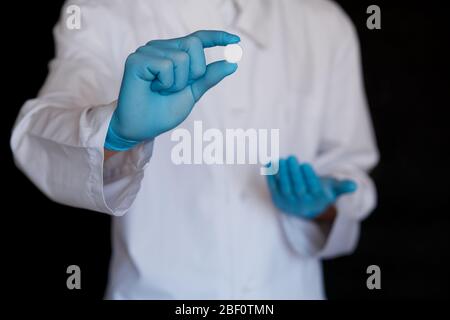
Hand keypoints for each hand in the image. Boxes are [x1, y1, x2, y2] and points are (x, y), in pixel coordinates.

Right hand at [105, 30, 239, 150]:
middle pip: (193, 44)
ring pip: (181, 58)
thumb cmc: (162, 111)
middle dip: (194, 72)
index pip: (197, 39)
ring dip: (177, 83)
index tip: (236, 40)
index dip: (217, 37)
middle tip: (176, 88)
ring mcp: (147, 51)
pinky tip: (152, 88)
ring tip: (161, 91)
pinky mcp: (137, 59)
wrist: (141, 128)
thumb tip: (232, 63)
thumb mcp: (192, 93)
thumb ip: (208, 77)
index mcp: (173, 53)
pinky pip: (166, 66)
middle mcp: (160, 48)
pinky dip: (166, 83)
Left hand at [266, 156, 356, 219]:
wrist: (305, 208)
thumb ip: (342, 187)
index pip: (311, 188)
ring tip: (282, 160)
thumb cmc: (321, 193)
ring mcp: (288, 201)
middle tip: (291, 158)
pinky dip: (270, 175)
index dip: (308, 177)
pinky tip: (269, 163)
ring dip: (282, 173)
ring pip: (284, 187)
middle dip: (294, 173)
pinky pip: (273, 186)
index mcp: (315, 199)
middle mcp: (301, 202)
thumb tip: (354, 186)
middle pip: (297, 187)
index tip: (305, 165)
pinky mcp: (277, 199)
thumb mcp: (333, 190)